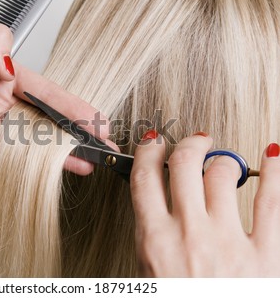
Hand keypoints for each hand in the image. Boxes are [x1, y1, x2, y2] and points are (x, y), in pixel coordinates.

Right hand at [130, 132, 279, 276]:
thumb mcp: (147, 272)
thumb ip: (151, 234)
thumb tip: (155, 204)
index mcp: (156, 240)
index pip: (145, 177)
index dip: (148, 150)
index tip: (153, 142)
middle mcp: (190, 235)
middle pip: (185, 164)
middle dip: (190, 143)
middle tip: (196, 141)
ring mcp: (227, 242)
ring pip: (223, 174)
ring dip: (224, 160)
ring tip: (227, 162)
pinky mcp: (264, 256)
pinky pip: (269, 202)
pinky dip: (274, 173)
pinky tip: (272, 158)